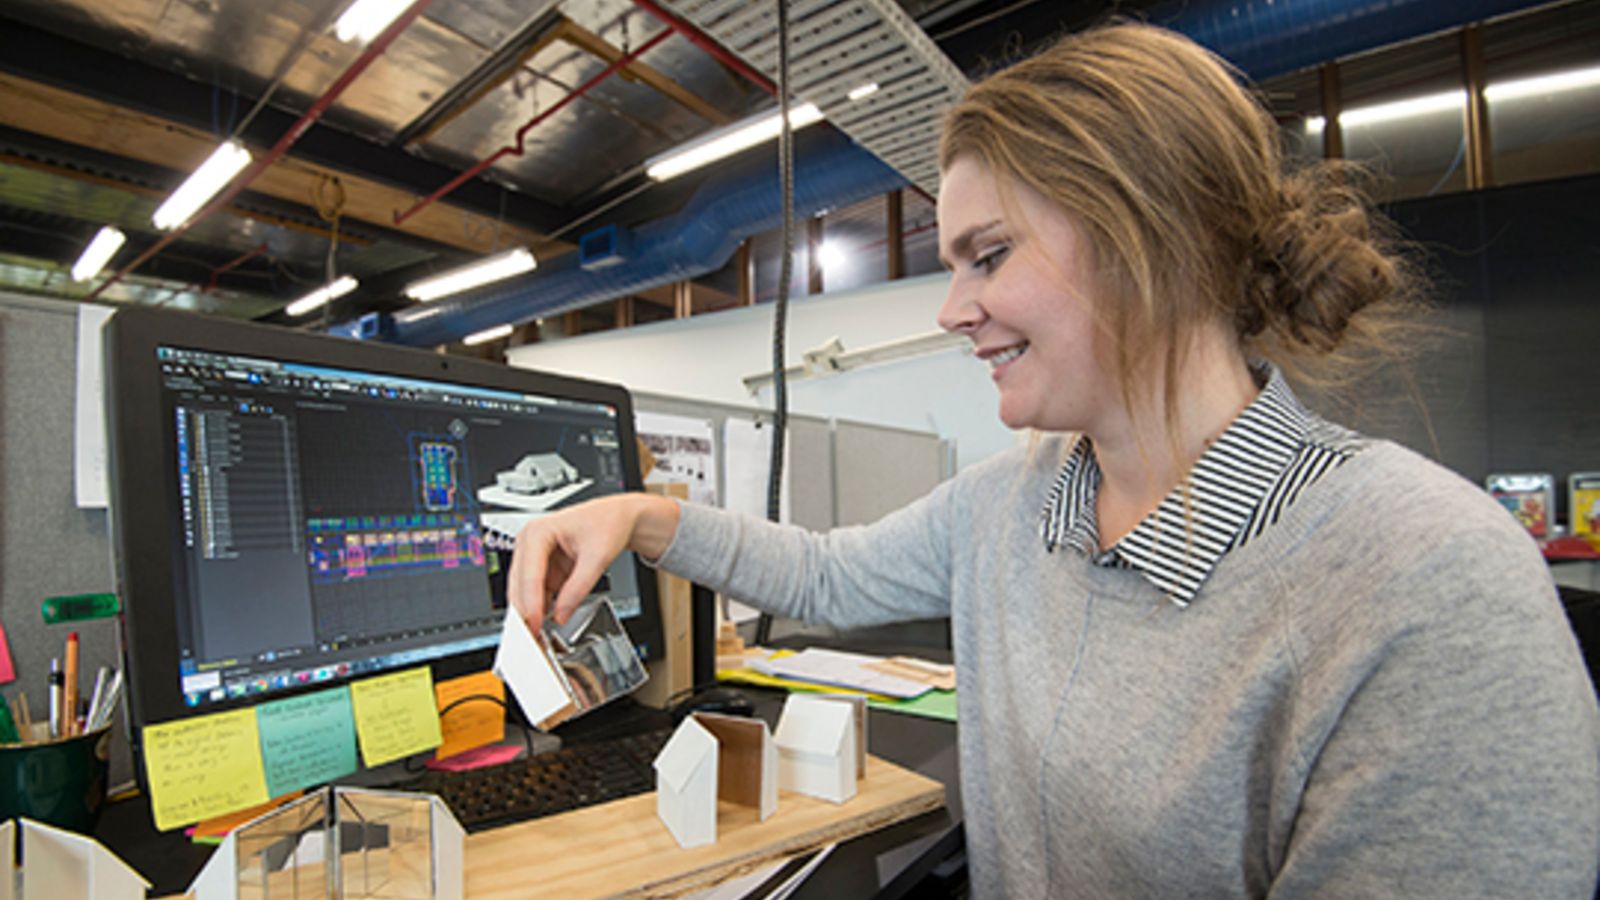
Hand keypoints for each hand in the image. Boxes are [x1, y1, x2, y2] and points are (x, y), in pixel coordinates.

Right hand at [508, 494, 678, 632]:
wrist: (615, 518)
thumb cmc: (606, 523)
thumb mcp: (598, 557)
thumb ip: (579, 587)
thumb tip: (561, 614)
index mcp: (538, 532)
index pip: (529, 574)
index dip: (531, 603)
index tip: (534, 625)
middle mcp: (529, 543)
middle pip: (519, 585)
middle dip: (525, 612)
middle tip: (531, 639)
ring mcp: (533, 557)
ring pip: (523, 593)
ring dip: (529, 613)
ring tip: (537, 636)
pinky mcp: (541, 570)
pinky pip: (535, 594)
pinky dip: (538, 610)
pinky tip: (544, 625)